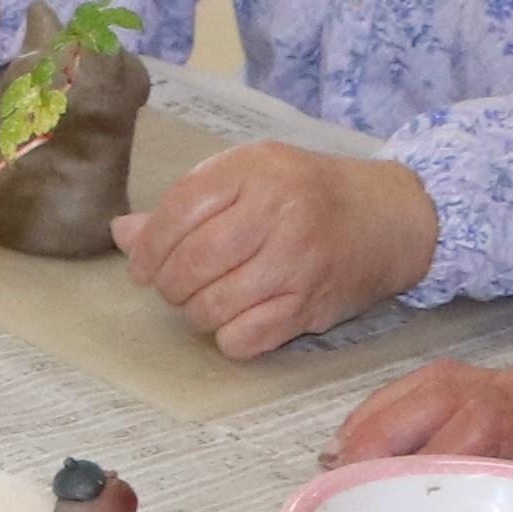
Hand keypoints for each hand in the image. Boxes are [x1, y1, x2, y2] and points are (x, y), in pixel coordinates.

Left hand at [122, 144, 441, 358]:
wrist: (390, 217)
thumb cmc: (308, 192)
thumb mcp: (250, 174)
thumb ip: (188, 201)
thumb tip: (122, 233)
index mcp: (256, 172)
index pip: (179, 212)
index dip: (148, 247)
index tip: (141, 266)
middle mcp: (278, 215)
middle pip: (191, 263)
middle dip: (167, 284)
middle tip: (170, 286)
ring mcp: (297, 264)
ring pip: (213, 306)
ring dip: (193, 313)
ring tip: (199, 302)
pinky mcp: (310, 306)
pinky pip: (246, 339)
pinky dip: (227, 338)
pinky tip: (232, 321)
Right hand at [327, 350, 512, 511]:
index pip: (476, 432)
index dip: (433, 465)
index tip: (397, 501)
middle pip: (428, 402)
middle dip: (377, 442)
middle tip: (339, 489)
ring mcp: (498, 385)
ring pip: (417, 392)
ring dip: (370, 427)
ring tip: (334, 472)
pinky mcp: (490, 391)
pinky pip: (421, 393)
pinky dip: (382, 415)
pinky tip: (362, 446)